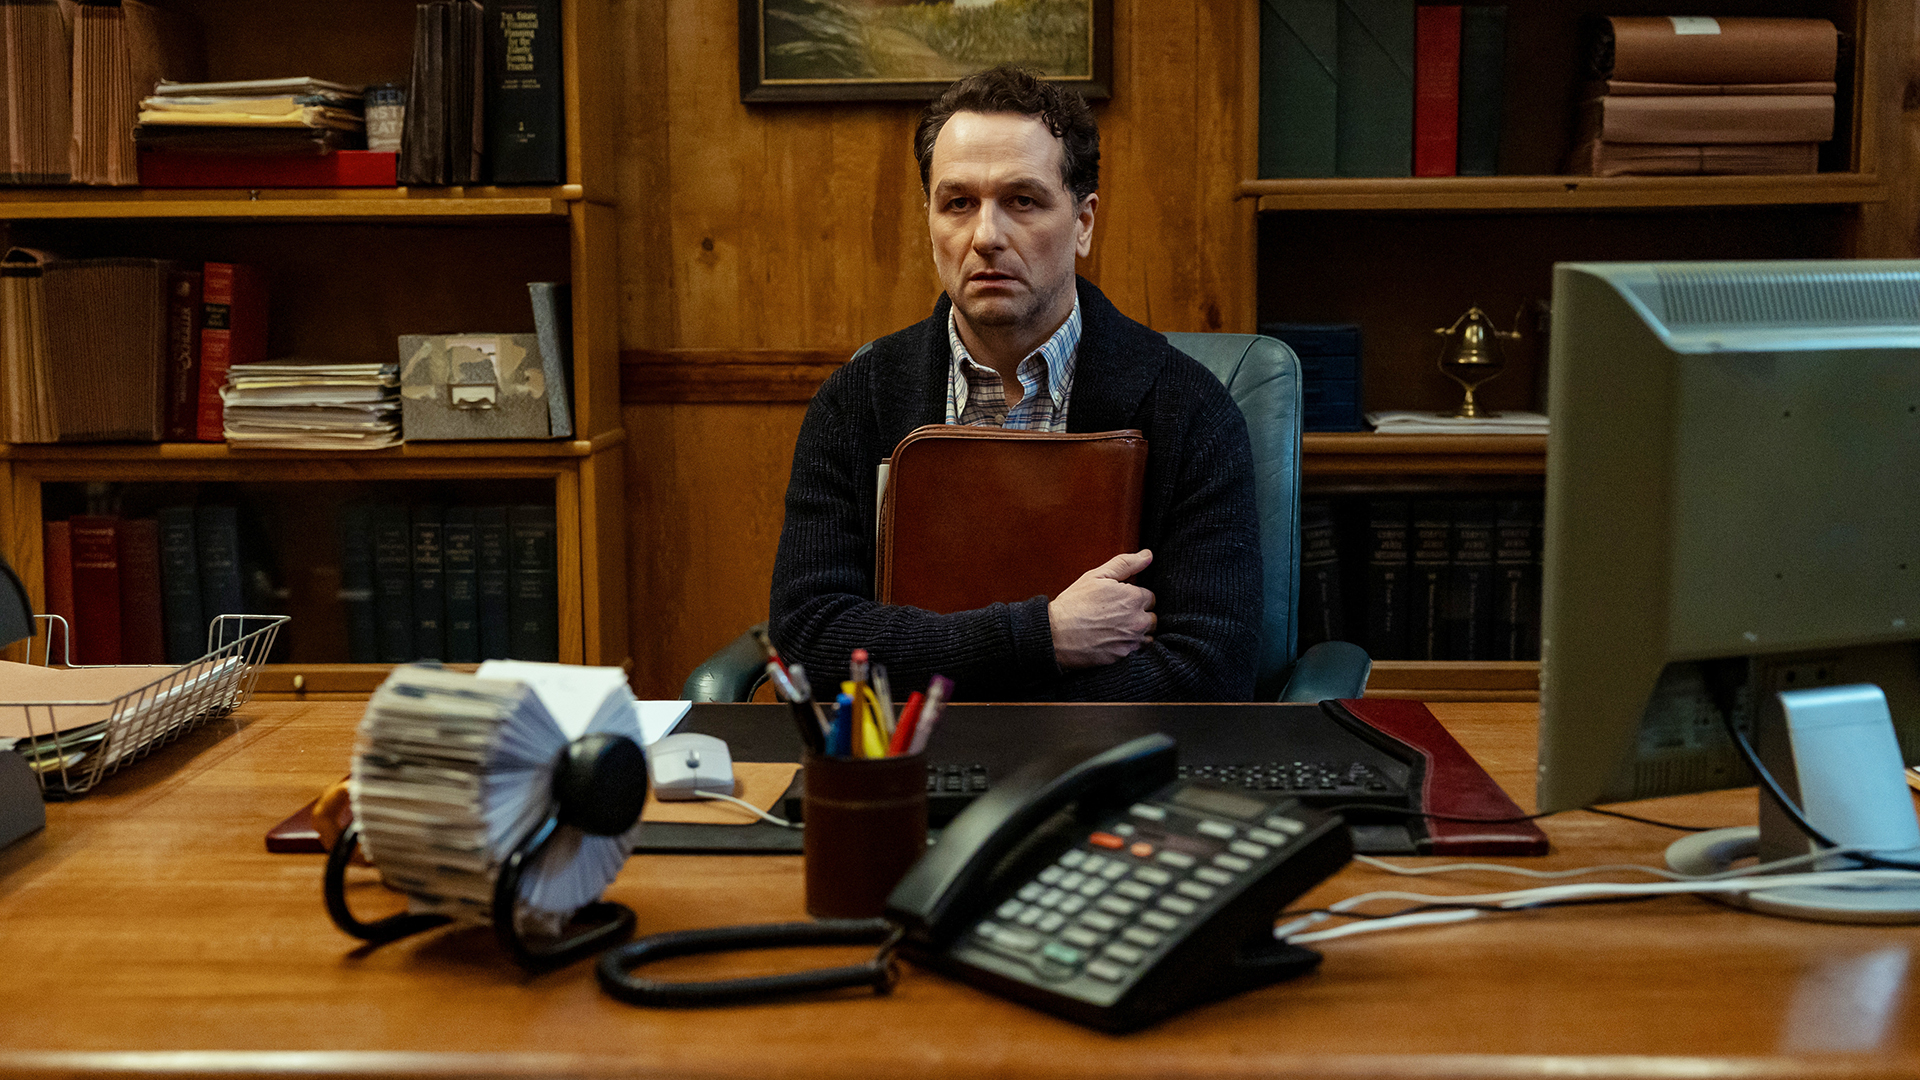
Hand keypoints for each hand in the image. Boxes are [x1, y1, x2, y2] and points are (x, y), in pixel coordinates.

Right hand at [1049, 549, 1155, 669]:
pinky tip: (1113, 639)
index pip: (1150, 597)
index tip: (1120, 600)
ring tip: (1117, 628)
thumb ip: (1125, 564)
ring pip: (1148, 635)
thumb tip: (1148, 555)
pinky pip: (1137, 649)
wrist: (1056, 634)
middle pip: (1152, 617)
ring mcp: (1132, 639)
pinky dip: (1129, 645)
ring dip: (1138, 631)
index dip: (1134, 597)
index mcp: (1133, 597)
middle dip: (1140, 614)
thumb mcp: (1097, 576)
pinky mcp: (1124, 655)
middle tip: (1118, 615)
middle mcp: (1138, 620)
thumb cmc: (1074, 603)